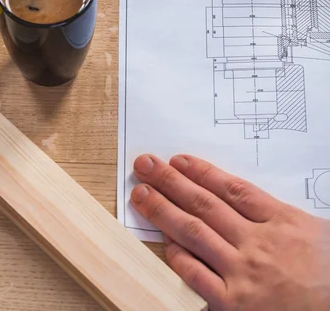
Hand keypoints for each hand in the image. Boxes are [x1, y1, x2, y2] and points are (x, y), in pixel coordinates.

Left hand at [130, 154, 329, 310]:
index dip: (201, 172)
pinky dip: (178, 257)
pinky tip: (165, 241)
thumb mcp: (313, 230)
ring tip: (142, 194)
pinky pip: (197, 276)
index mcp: (280, 220)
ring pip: (195, 233)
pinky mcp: (235, 305)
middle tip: (145, 165)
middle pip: (205, 204)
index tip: (179, 160)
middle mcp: (258, 242)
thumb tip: (239, 196)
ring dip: (164, 210)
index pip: (231, 189)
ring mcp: (244, 273)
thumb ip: (274, 214)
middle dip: (170, 182)